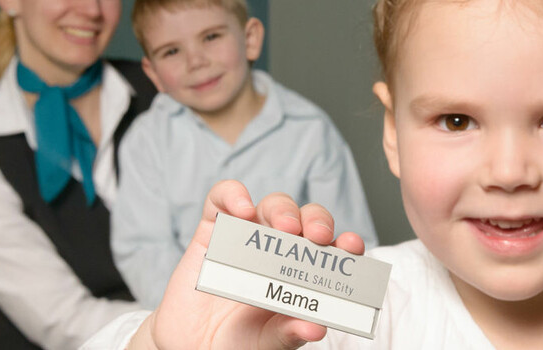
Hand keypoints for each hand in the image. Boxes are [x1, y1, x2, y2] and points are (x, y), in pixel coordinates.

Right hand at [129, 180, 367, 349]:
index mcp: (303, 274)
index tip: (352, 246)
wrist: (191, 346)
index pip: (333, 250)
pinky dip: (233, 195)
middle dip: (317, 221)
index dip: (346, 243)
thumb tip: (316, 329)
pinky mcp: (213, 230)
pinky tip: (242, 209)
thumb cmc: (238, 342)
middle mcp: (280, 251)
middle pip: (307, 220)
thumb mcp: (268, 341)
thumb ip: (289, 333)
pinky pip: (222, 200)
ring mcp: (248, 237)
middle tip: (317, 236)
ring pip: (274, 206)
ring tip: (284, 226)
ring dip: (283, 209)